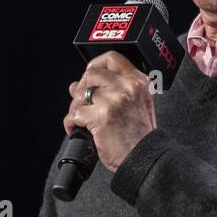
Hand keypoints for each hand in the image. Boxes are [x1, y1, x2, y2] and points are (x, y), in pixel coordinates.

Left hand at [64, 52, 156, 173]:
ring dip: (75, 108)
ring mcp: (114, 100)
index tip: (90, 76)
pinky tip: (78, 130)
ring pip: (80, 94)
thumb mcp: (137, 105)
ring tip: (81, 120)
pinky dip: (71, 124)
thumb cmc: (140, 135)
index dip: (95, 65)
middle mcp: (127, 86)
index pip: (112, 59)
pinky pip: (74, 114)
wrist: (145, 157)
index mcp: (138, 81)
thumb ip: (112, 90)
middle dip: (82, 89)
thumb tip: (78, 85)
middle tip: (83, 103)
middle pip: (91, 74)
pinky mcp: (101, 116)